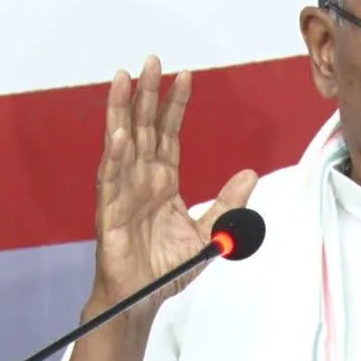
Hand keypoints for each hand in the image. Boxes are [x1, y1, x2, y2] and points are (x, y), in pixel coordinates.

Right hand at [91, 55, 257, 321]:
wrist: (144, 299)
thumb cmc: (167, 268)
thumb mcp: (210, 234)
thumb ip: (228, 203)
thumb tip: (251, 174)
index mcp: (163, 181)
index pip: (169, 133)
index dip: (175, 105)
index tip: (185, 76)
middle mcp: (141, 179)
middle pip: (144, 127)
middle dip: (147, 94)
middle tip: (152, 61)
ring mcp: (123, 191)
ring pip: (122, 142)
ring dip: (122, 110)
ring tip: (125, 79)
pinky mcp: (110, 211)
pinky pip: (111, 178)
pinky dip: (114, 156)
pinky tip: (119, 134)